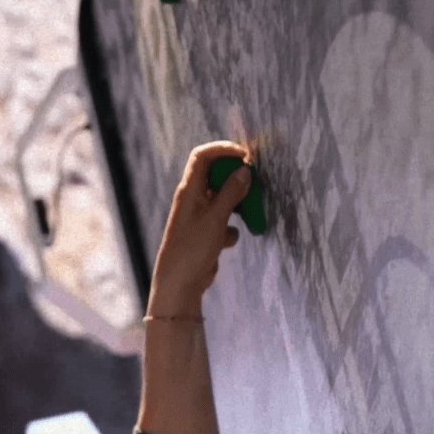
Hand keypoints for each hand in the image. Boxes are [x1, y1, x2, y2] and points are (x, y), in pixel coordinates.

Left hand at [151, 141, 253, 302]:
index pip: (202, 156)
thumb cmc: (192, 249)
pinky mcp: (205, 234)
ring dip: (236, 205)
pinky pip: (223, 223)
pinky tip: (227, 242)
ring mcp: (199, 217)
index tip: (244, 156)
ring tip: (248, 212)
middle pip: (215, 176)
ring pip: (222, 200)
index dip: (223, 150)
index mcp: (188, 191)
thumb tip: (245, 171)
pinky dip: (229, 229)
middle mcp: (192, 200)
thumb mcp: (215, 218)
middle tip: (253, 183)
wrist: (180, 284)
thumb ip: (231, 193)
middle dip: (235, 178)